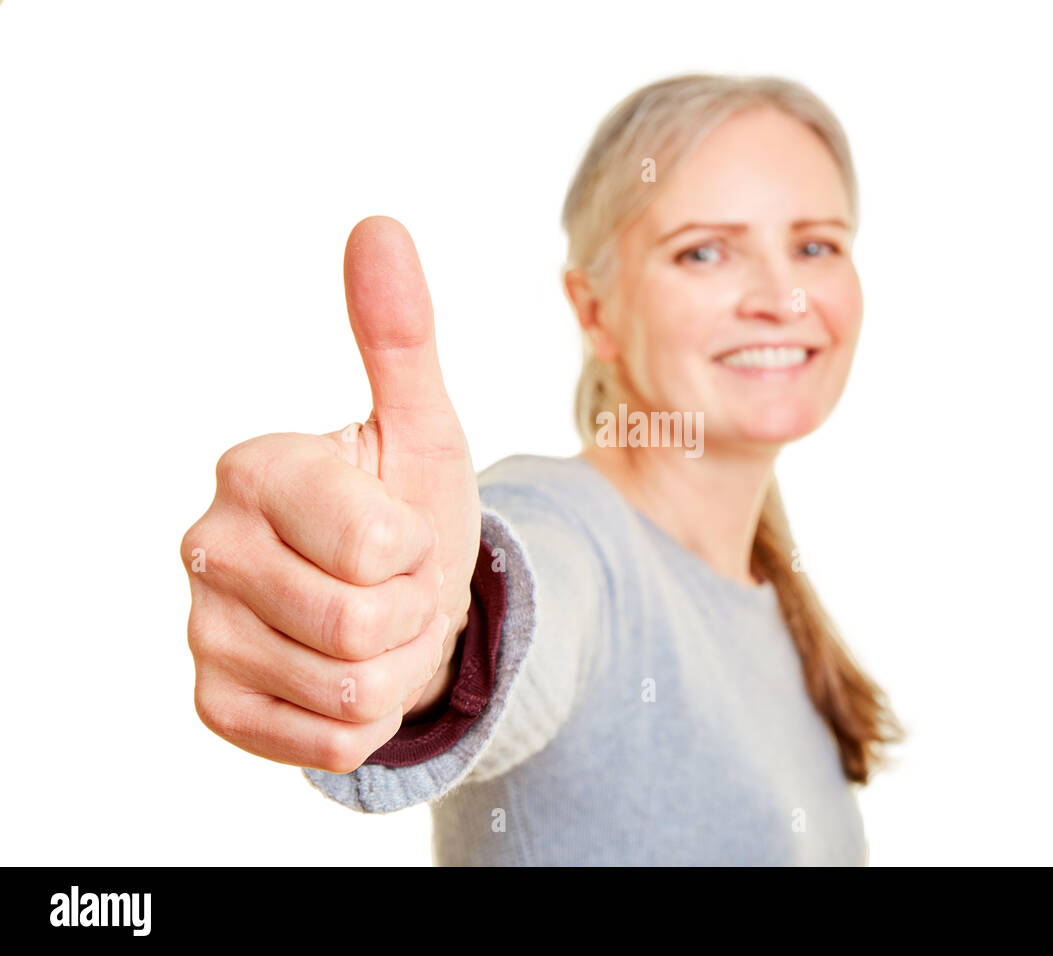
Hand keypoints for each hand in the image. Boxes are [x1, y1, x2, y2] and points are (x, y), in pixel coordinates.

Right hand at [180, 216, 480, 773]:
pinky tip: (351, 673)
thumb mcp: (422, 429)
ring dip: (397, 667)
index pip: (372, 546)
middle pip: (358, 625)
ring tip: (379, 627)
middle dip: (411, 613)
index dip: (419, 550)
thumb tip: (379, 226)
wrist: (393, 598)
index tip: (403, 530)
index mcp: (254, 468)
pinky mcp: (214, 705)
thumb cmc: (407, 507)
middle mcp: (206, 545)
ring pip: (349, 692)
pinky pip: (326, 743)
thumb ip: (400, 338)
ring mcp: (201, 631)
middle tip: (396, 587)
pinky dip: (368, 719)